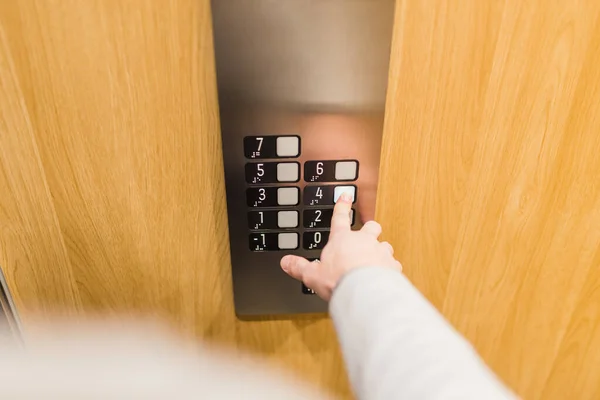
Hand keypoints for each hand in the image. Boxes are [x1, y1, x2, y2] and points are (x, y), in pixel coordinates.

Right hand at [280, 193, 401, 300]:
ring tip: (375, 263)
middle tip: (367, 235)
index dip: (342, 206)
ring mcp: (380, 252)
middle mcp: (364, 241)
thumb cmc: (339, 280)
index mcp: (342, 239)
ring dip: (380, 252)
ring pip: (384, 245)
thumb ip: (300, 267)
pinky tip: (386, 279)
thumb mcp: (313, 275)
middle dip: (369, 229)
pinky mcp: (392, 266)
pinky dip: (390, 270)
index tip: (346, 196)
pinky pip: (393, 265)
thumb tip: (286, 262)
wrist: (364, 291)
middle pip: (371, 226)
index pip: (340, 218)